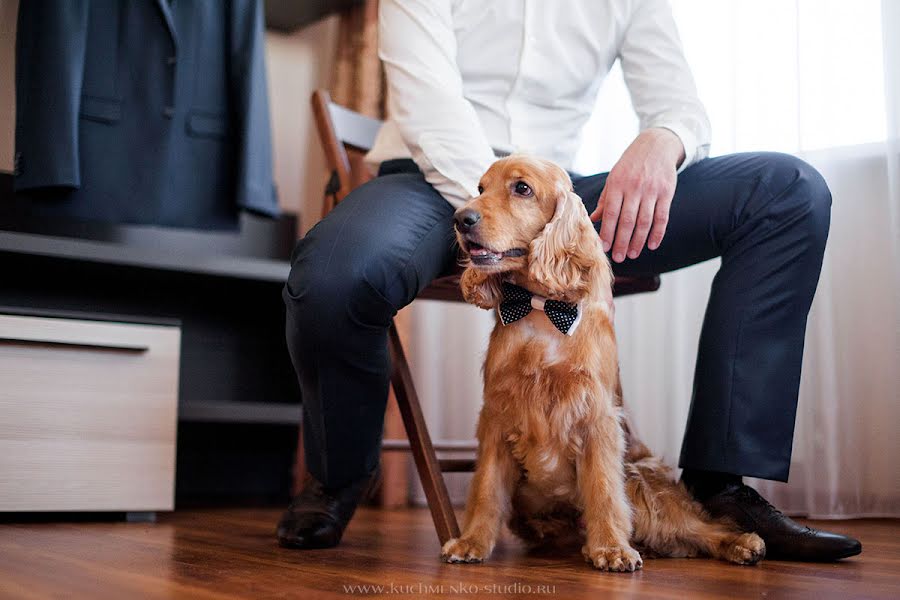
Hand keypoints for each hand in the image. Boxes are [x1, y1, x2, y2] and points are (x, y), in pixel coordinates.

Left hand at [590, 128, 684, 261]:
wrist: (656, 145)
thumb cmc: (631, 164)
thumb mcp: (614, 177)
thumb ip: (606, 199)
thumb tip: (593, 219)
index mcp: (618, 184)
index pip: (611, 213)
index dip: (608, 232)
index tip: (604, 247)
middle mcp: (634, 187)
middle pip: (628, 220)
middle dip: (622, 241)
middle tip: (619, 258)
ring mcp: (652, 190)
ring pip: (645, 221)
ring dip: (638, 240)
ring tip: (632, 254)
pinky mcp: (667, 192)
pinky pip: (662, 217)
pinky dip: (658, 233)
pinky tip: (652, 245)